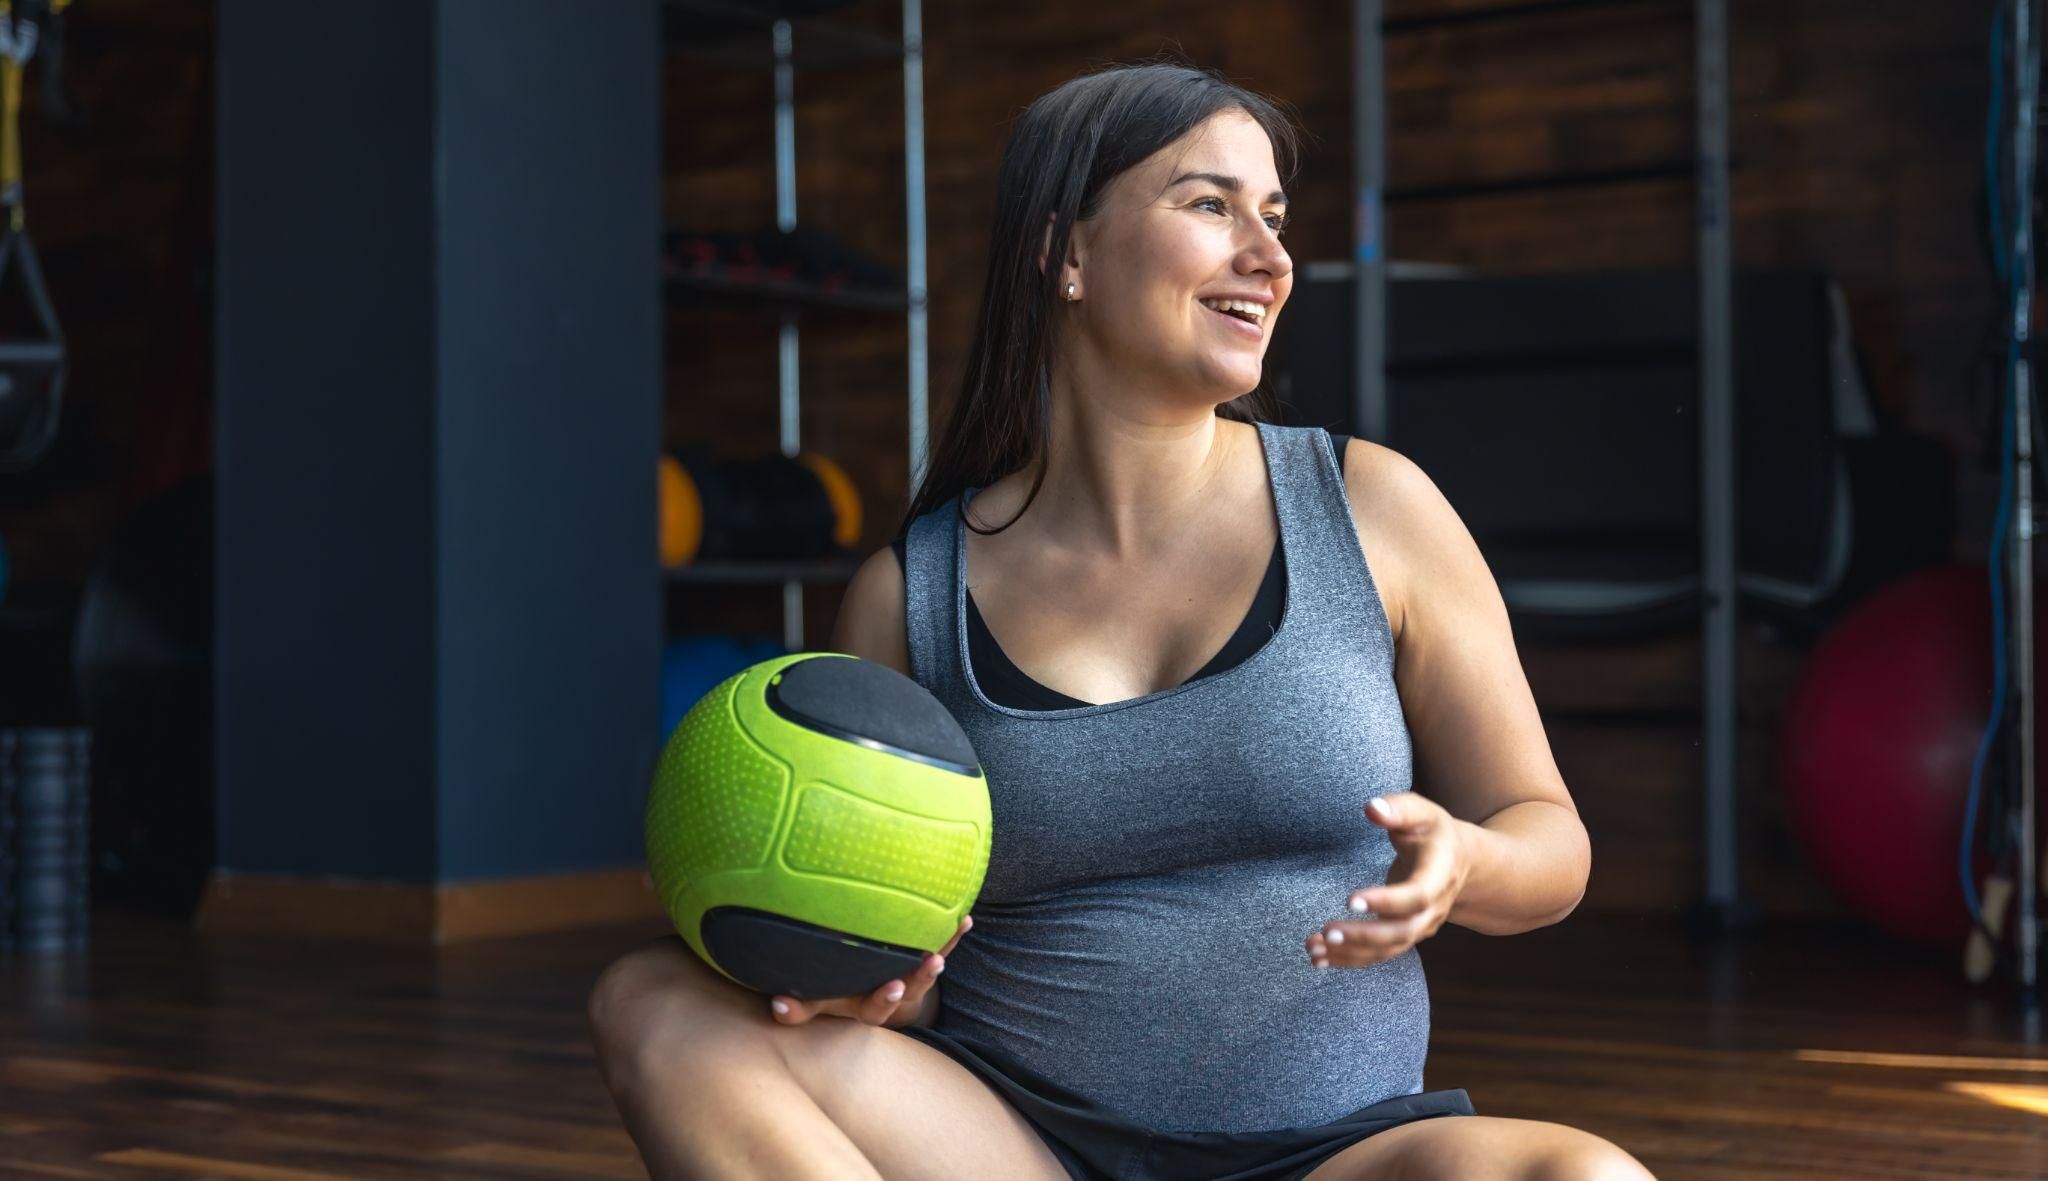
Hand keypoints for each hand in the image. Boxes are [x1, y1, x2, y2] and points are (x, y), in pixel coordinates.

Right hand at [768, 914, 971, 1028]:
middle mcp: (892, 995)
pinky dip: (951, 934)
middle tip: (921, 968)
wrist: (870, 990)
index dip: (881, 1000)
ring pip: (925, 972)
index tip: (892, 987)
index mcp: (866, 1006)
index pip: (873, 1009)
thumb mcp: (818, 1002)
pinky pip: (940, 946)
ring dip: (937, 959)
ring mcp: (909, 977)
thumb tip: (777, 1005)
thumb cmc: (836, 990)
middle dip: (916, 979)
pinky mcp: (923, 959)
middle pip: (907, 991)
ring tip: (940, 951)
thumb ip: (800, 1008)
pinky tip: (965, 918)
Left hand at [1306, 794, 1471, 968]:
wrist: (1456, 861)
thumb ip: (1397, 809)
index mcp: (1440, 875)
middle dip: (1363, 936)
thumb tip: (1371, 808)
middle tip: (1327, 932)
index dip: (1385, 902)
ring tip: (1314, 949)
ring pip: (1388, 949)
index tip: (1350, 900)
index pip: (1416, 896)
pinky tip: (1319, 958)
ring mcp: (1421, 926)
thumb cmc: (1431, 831)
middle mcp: (1434, 908)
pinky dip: (1349, 959)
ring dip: (1350, 953)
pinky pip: (1379, 954)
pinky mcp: (1405, 935)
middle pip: (1402, 932)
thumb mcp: (1420, 812)